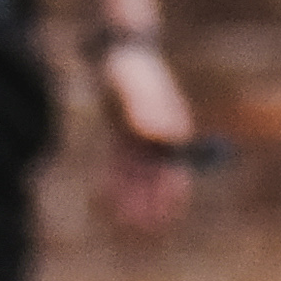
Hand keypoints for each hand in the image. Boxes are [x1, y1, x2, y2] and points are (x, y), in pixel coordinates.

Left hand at [94, 30, 199, 232]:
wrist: (117, 47)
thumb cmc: (128, 64)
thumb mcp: (134, 84)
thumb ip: (147, 108)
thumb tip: (162, 135)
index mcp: (172, 127)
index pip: (174, 171)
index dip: (168, 198)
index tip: (158, 222)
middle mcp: (162, 135)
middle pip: (158, 178)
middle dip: (151, 206)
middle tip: (139, 234)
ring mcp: (144, 135)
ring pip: (140, 175)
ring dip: (134, 199)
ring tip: (124, 226)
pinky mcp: (126, 134)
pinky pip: (124, 164)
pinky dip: (118, 182)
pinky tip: (106, 199)